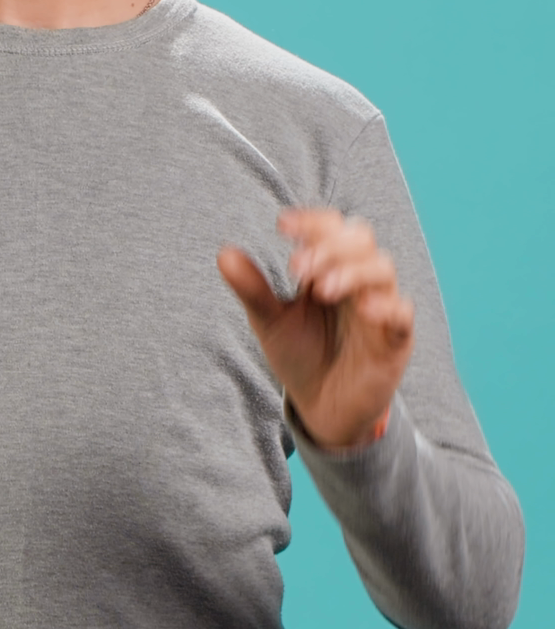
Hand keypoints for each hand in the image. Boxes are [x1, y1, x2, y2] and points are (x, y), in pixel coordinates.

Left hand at [217, 209, 414, 448]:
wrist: (321, 407)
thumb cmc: (301, 356)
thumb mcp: (270, 322)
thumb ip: (252, 289)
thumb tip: (224, 254)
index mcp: (329, 267)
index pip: (330, 227)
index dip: (311, 221)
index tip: (282, 226)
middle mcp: (358, 280)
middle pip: (361, 238)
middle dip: (330, 246)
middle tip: (298, 268)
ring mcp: (380, 307)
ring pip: (383, 269)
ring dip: (353, 271)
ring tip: (323, 289)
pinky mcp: (396, 339)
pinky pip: (403, 313)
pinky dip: (387, 306)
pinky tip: (364, 310)